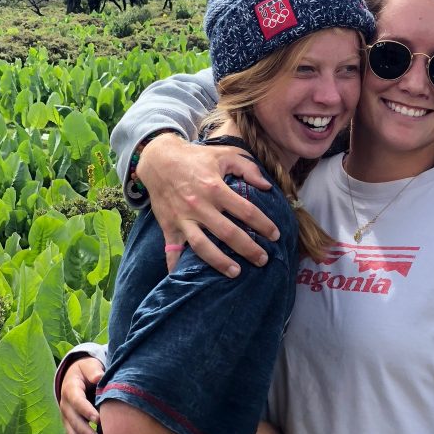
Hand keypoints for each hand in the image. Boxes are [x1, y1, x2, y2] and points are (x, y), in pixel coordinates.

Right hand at [59, 356, 102, 433]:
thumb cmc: (86, 370)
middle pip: (73, 421)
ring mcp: (66, 418)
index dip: (86, 410)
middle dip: (85, 432)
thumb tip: (99, 377)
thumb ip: (93, 370)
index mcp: (70, 389)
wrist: (74, 376)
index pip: (77, 401)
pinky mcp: (68, 426)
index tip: (98, 419)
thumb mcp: (89, 365)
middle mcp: (65, 406)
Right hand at [136, 134, 279, 276]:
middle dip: (248, 249)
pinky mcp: (169, 226)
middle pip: (228, 233)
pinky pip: (172, 250)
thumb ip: (248, 168)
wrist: (158, 159)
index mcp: (215, 188)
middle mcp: (200, 206)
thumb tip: (267, 186)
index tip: (275, 235)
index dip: (263, 224)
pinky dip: (176, 266)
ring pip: (202, 246)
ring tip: (236, 273)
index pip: (245, 210)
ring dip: (220, 262)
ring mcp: (183, 218)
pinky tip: (183, 278)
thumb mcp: (224, 155)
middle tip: (263, 260)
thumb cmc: (196, 158)